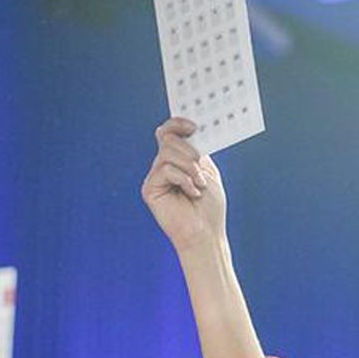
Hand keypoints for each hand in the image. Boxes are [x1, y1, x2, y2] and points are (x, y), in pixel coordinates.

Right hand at [141, 119, 226, 256]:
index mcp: (178, 160)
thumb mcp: (208, 172)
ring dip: (190, 167)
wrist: (206, 233)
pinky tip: (192, 193)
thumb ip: (197, 151)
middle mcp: (163, 166)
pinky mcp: (149, 189)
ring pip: (167, 153)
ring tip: (200, 186)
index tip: (192, 125)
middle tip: (200, 168)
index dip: (177, 124)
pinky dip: (184, 179)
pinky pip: (165, 170)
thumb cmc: (209, 207)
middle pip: (168, 140)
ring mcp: (155, 177)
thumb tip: (190, 130)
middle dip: (189, 151)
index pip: (169, 133)